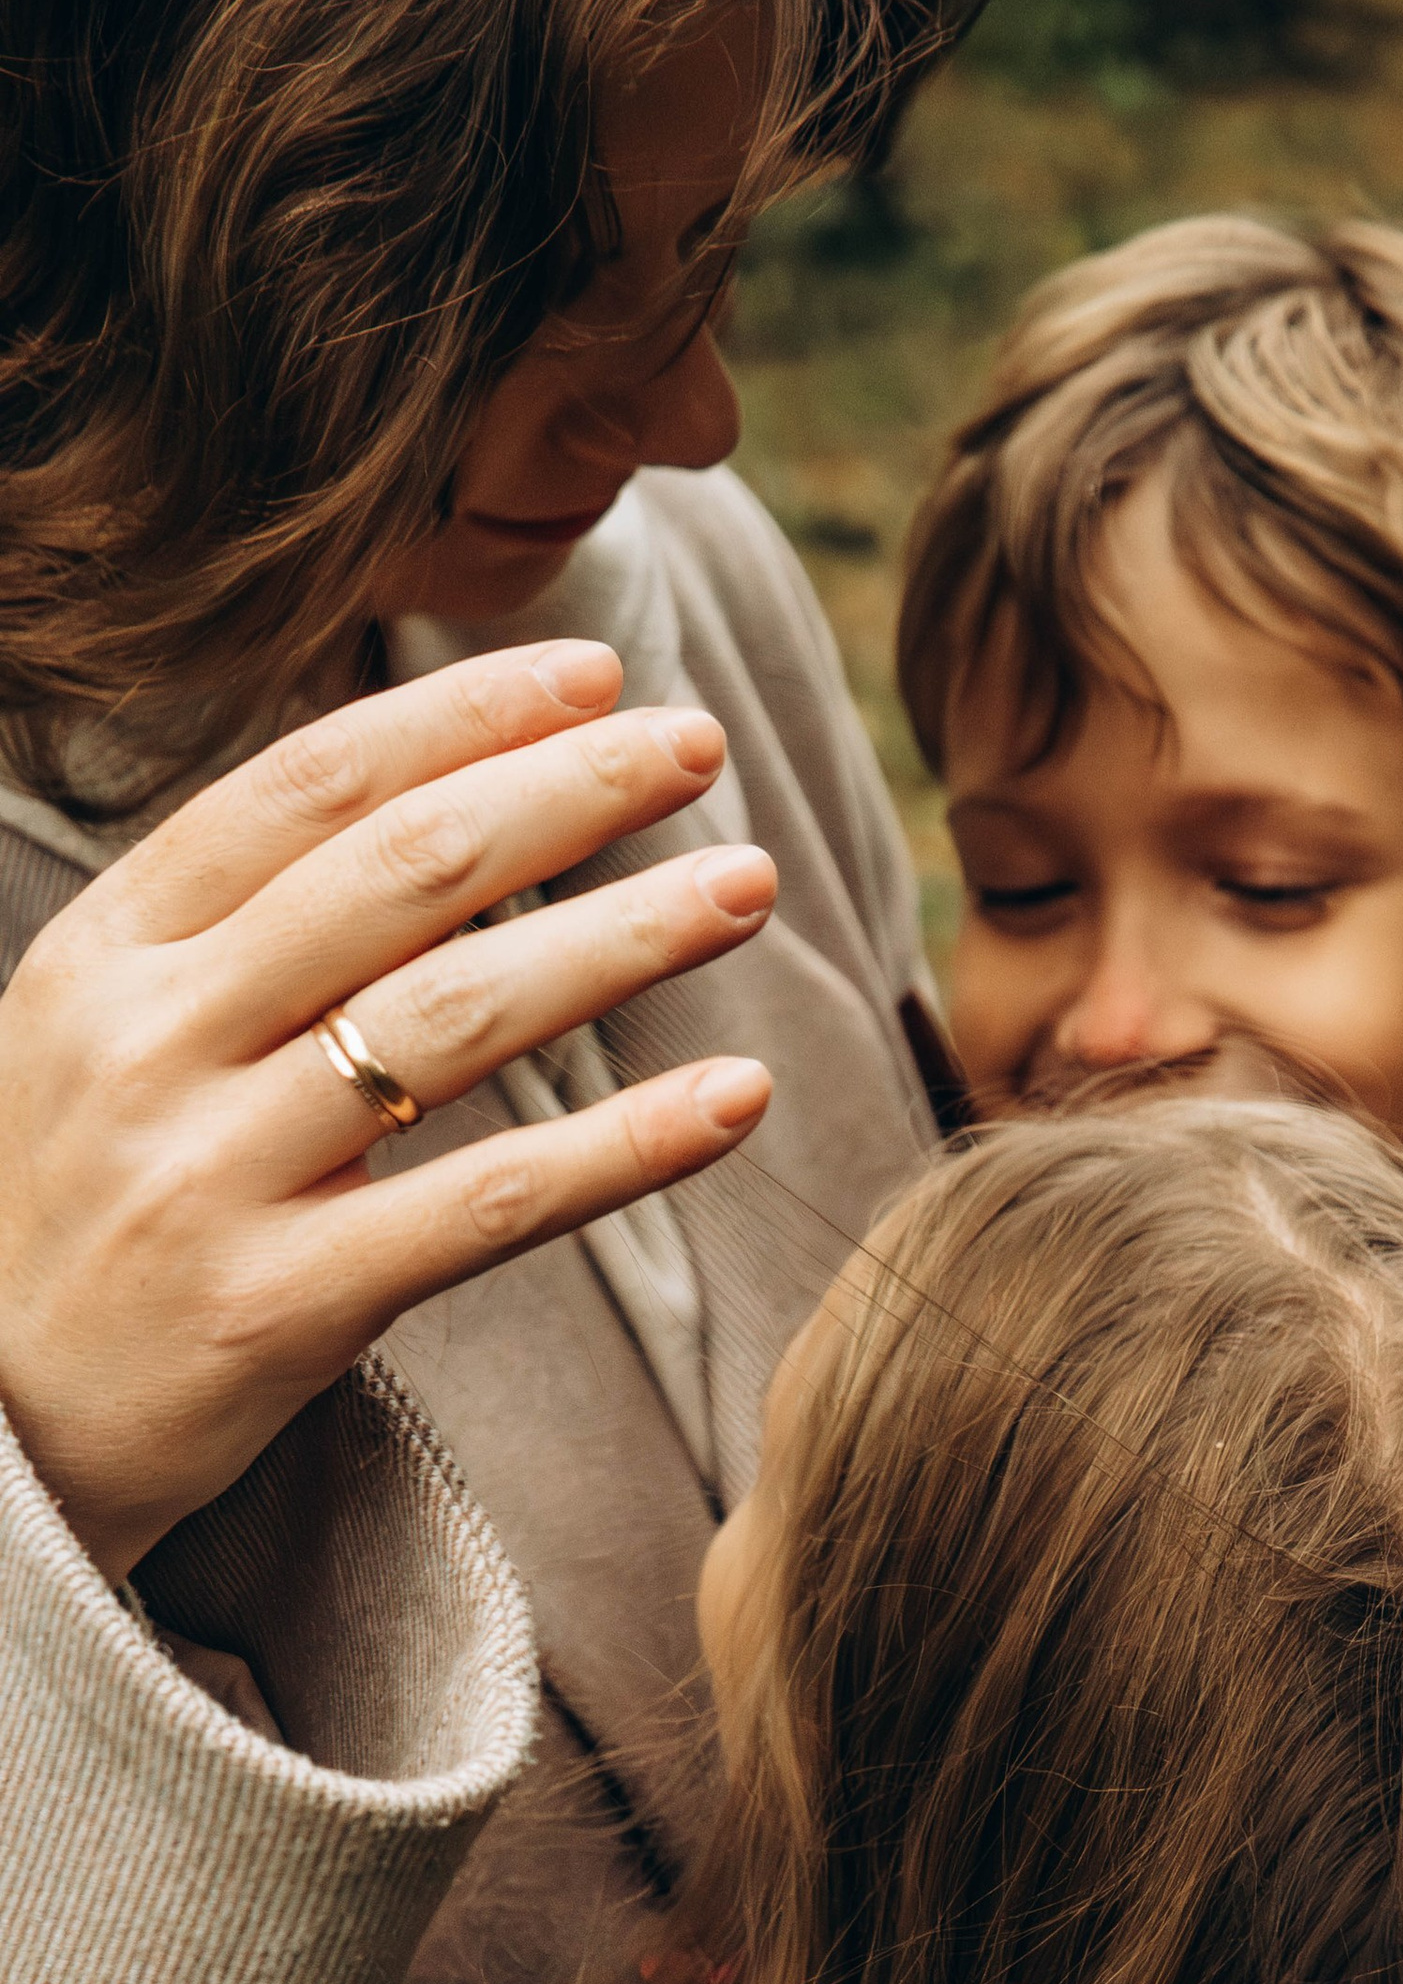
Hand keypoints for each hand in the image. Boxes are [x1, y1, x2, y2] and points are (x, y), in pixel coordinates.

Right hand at [0, 640, 778, 1578]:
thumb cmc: (74, 1224)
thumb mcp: (103, 1043)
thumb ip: (238, 942)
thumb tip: (433, 817)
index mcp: (106, 953)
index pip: (305, 787)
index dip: (461, 717)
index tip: (595, 675)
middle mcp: (150, 1043)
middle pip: (399, 874)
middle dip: (566, 791)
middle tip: (700, 746)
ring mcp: (209, 1175)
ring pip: (458, 1017)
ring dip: (624, 937)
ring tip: (749, 885)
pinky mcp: (279, 1307)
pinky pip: (488, 1204)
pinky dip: (629, 1145)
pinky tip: (738, 1098)